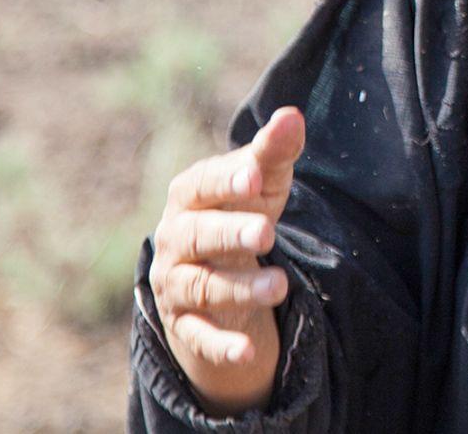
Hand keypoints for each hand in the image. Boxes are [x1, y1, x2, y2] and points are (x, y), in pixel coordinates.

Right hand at [149, 107, 306, 415]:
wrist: (215, 275)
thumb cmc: (241, 214)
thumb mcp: (262, 184)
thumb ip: (274, 152)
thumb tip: (292, 115)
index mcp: (189, 196)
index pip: (201, 184)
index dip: (226, 181)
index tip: (254, 178)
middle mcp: (175, 238)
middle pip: (196, 235)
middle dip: (228, 233)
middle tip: (264, 234)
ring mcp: (176, 283)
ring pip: (202, 286)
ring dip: (239, 288)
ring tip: (279, 286)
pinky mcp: (187, 325)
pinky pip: (199, 337)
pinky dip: (220, 345)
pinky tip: (246, 352)